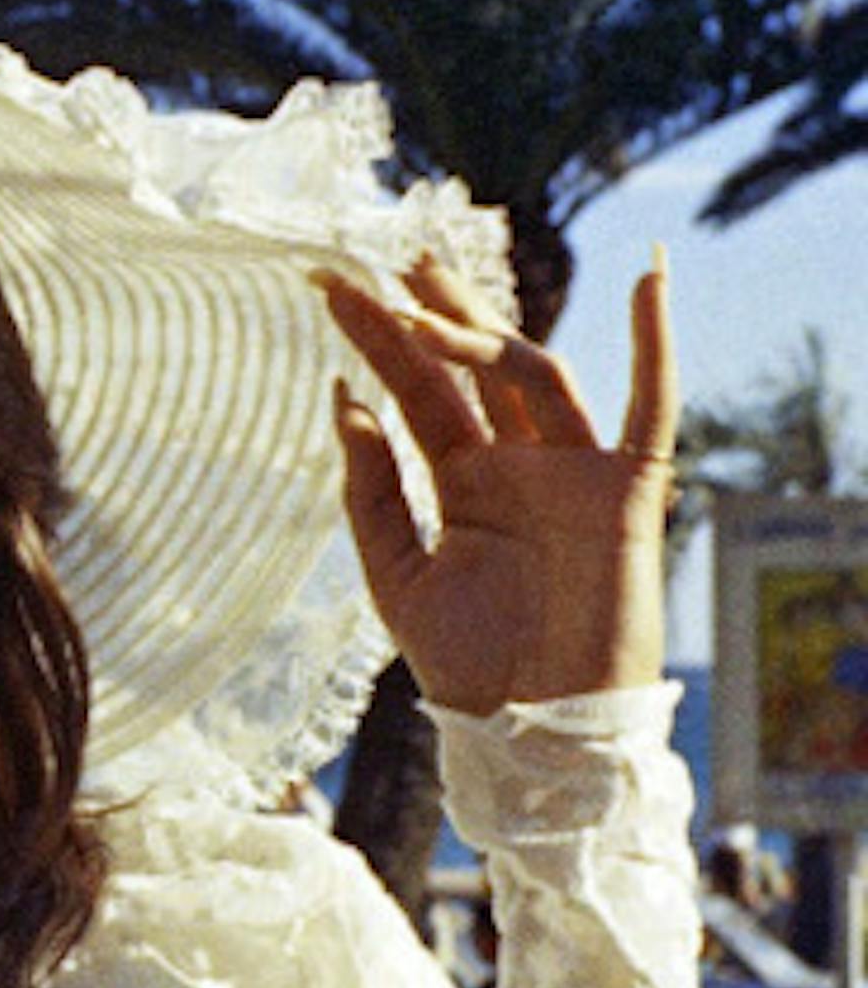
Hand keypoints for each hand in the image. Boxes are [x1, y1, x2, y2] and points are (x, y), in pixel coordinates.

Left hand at [316, 252, 676, 714]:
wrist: (531, 730)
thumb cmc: (467, 666)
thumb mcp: (396, 574)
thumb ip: (370, 491)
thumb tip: (343, 401)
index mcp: (462, 481)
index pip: (417, 392)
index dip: (377, 338)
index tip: (330, 287)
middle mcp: (517, 464)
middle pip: (473, 368)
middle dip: (433, 310)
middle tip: (389, 258)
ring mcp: (572, 472)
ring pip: (533, 376)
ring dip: (485, 331)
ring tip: (424, 295)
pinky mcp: (626, 493)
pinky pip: (652, 409)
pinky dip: (656, 347)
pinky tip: (650, 282)